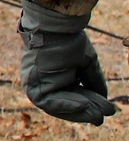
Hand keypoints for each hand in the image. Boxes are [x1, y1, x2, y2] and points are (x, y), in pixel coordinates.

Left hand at [19, 0, 116, 125]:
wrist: (55, 28)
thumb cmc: (69, 41)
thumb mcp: (86, 63)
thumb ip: (94, 82)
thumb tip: (106, 104)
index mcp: (58, 77)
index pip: (76, 96)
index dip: (93, 104)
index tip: (109, 110)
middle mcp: (47, 83)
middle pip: (69, 104)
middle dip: (89, 110)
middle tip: (107, 113)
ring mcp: (38, 85)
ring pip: (59, 107)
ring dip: (80, 111)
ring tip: (97, 113)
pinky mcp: (32, 86)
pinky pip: (48, 102)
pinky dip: (66, 106)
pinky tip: (83, 105)